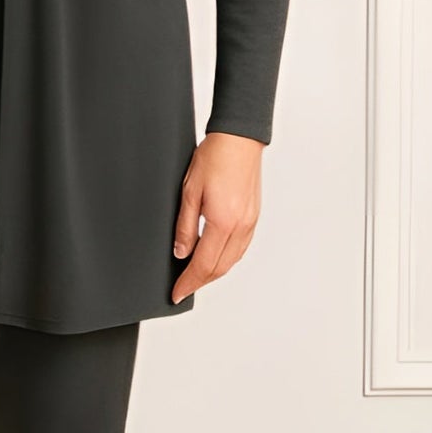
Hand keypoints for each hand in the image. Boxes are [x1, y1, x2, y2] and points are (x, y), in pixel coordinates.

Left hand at [171, 132, 264, 302]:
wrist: (239, 139)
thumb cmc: (214, 157)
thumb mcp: (189, 192)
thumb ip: (185, 226)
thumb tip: (181, 252)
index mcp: (223, 222)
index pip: (203, 265)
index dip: (188, 282)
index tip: (177, 293)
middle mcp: (240, 226)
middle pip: (219, 268)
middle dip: (200, 282)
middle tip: (183, 288)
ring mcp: (250, 222)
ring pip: (231, 260)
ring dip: (213, 273)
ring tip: (195, 276)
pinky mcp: (254, 216)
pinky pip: (240, 248)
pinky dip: (226, 259)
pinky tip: (215, 258)